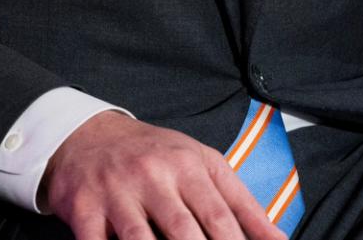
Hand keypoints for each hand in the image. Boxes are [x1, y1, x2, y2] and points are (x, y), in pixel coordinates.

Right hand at [39, 110, 286, 239]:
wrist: (88, 134)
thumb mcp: (202, 163)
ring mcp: (117, 194)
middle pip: (183, 231)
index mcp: (188, 166)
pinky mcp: (84, 209)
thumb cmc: (154, 153)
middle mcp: (153, 177)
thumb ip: (240, 202)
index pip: (219, 216)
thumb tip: (277, 239)